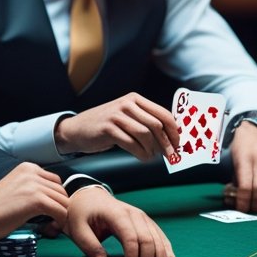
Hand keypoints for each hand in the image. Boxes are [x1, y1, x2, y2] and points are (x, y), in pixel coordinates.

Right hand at [0, 163, 68, 244]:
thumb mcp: (16, 189)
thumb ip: (33, 188)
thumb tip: (55, 199)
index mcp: (28, 168)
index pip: (55, 181)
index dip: (55, 198)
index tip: (49, 212)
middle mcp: (32, 172)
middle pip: (61, 191)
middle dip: (60, 207)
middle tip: (51, 222)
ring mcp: (35, 185)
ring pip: (63, 201)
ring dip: (61, 216)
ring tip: (50, 226)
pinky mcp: (36, 200)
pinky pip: (60, 211)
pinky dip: (60, 222)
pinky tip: (50, 228)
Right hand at [54, 93, 179, 160]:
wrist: (77, 129)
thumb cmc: (107, 125)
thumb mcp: (127, 117)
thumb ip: (146, 122)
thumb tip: (170, 138)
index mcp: (135, 99)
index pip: (163, 114)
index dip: (174, 130)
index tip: (179, 144)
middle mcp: (127, 104)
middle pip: (156, 125)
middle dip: (166, 143)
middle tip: (170, 155)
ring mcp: (117, 115)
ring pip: (145, 134)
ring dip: (152, 149)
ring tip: (152, 157)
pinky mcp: (108, 128)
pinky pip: (131, 143)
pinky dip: (141, 153)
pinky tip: (143, 157)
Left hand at [64, 186, 175, 256]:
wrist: (89, 198)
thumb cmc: (82, 214)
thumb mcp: (78, 229)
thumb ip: (89, 246)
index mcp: (116, 214)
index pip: (130, 236)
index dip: (133, 255)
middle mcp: (132, 213)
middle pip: (146, 236)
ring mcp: (140, 215)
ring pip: (155, 234)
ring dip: (160, 251)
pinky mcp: (144, 220)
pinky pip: (157, 232)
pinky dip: (164, 245)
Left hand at [227, 122, 256, 212]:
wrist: (256, 130)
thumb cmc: (240, 147)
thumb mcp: (232, 160)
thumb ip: (234, 181)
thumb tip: (234, 201)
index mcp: (246, 157)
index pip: (247, 186)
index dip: (243, 201)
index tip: (240, 208)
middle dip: (255, 205)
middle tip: (249, 210)